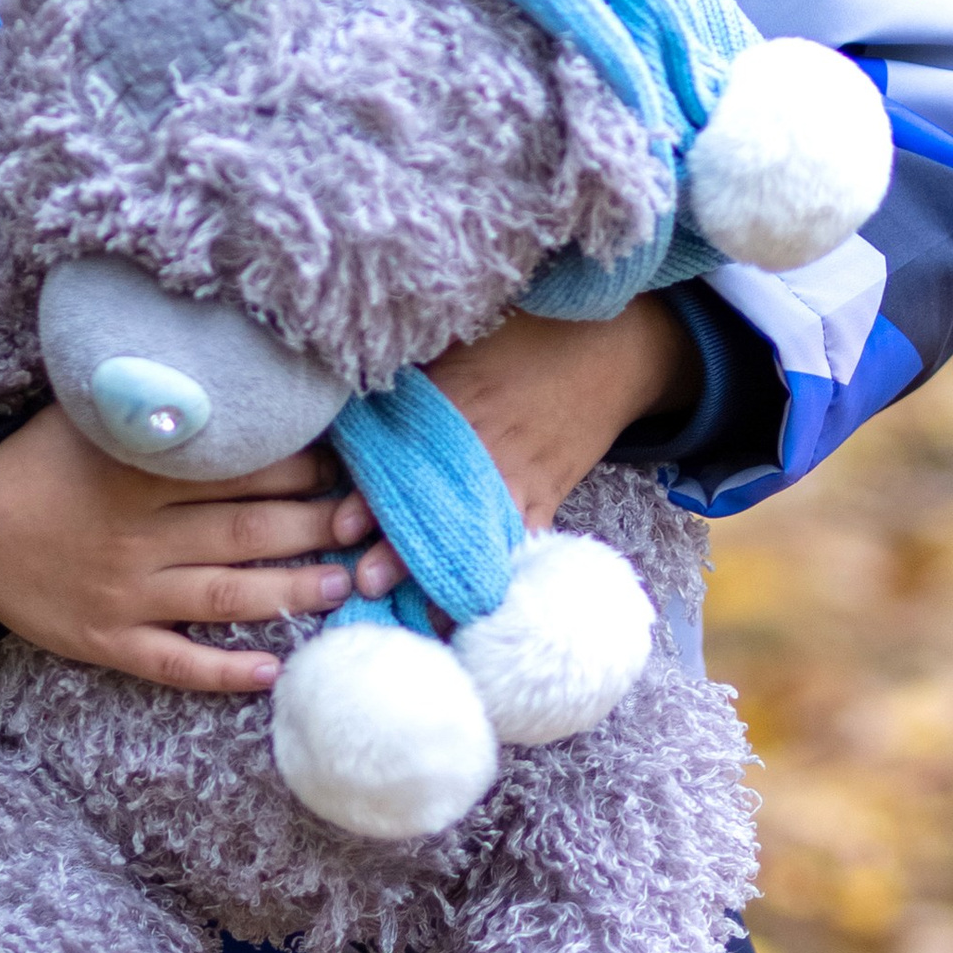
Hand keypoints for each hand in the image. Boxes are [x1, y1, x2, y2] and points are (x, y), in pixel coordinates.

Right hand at [0, 401, 375, 693]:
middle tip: (368, 528)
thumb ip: (156, 406)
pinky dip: (222, 671)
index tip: (346, 465)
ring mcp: (124, 593)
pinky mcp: (106, 640)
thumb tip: (232, 375)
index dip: (300, 468)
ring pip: (224, 596)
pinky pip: (173, 662)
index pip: (238, 470)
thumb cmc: (37, 461)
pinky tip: (271, 672)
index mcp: (138, 472)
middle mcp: (137, 534)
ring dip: (290, 593)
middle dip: (315, 529)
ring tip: (345, 587)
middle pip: (246, 532)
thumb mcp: (91, 415)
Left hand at [347, 296, 697, 599]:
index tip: (342, 527)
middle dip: (402, 549)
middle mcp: (487, 447)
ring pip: (479, 535)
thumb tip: (347, 375)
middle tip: (366, 581)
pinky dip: (501, 577)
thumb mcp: (460, 341)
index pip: (407, 457)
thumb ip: (409, 372)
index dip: (372, 494)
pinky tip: (474, 613)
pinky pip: (524, 544)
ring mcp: (522, 477)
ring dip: (448, 575)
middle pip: (438, 506)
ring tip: (418, 614)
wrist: (609, 349)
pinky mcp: (549, 496)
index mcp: (457, 402)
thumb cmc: (524, 338)